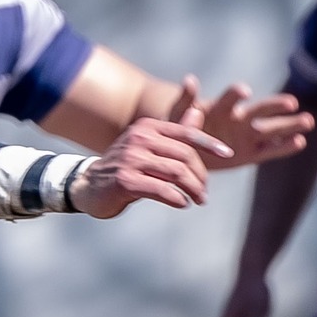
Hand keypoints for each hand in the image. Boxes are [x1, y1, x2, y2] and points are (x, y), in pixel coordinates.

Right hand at [70, 115, 225, 218]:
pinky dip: (177, 198)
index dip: (210, 143)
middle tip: (204, 192)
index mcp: (147, 127)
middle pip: (185, 156)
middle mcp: (139, 138)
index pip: (186, 133)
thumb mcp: (150, 147)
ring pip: (176, 173)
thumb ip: (175, 133)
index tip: (227, 153)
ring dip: (193, 189)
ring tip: (199, 199)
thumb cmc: (125, 167)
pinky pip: (161, 190)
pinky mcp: (125, 181)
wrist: (88, 186)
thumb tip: (199, 112)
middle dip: (200, 175)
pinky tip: (183, 204)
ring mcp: (131, 159)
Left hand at [170, 77, 310, 166]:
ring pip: (271, 130)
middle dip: (274, 107)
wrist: (185, 149)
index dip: (236, 94)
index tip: (244, 91)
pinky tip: (300, 142)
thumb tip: (190, 80)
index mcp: (220, 108)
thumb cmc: (180, 127)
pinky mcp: (251, 153)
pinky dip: (284, 147)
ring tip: (308, 121)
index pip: (230, 99)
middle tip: (291, 103)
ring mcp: (247, 136)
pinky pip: (269, 151)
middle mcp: (238, 119)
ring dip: (289, 125)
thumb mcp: (177, 114)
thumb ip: (185, 100)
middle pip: (259, 111)